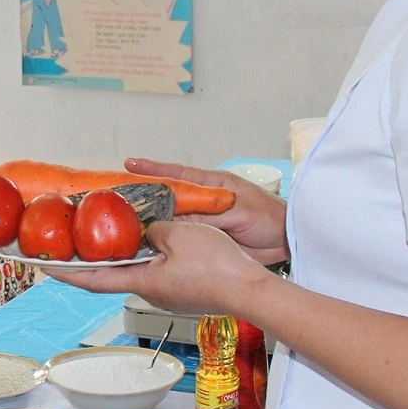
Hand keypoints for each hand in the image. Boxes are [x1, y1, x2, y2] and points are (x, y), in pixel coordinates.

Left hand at [65, 220, 276, 316]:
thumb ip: (154, 229)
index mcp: (143, 282)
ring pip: (136, 271)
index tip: (43, 267)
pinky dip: (144, 256)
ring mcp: (168, 294)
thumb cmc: (218, 266)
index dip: (66, 273)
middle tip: (70, 244)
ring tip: (106, 236)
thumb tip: (146, 230)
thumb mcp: (179, 234)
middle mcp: (150, 293)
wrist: (252, 290)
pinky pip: (156, 271)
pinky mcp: (183, 291)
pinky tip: (147, 240)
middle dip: (91, 260)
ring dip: (120, 255)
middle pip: (112, 274)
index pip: (93, 279)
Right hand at [123, 156, 288, 264]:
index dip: (153, 169)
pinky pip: (182, 236)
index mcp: (212, 184)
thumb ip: (207, 216)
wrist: (289, 241)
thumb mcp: (237, 213)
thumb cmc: (270, 218)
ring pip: (173, 218)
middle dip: (145, 196)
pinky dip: (167, 238)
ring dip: (154, 220)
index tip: (130, 165)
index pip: (177, 173)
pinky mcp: (208, 237)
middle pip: (169, 196)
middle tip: (119, 197)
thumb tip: (174, 222)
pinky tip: (152, 244)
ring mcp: (205, 218)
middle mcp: (205, 199)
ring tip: (127, 224)